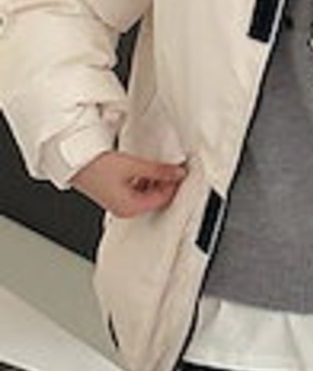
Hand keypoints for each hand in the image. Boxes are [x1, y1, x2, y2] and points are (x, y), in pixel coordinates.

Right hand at [71, 151, 186, 217]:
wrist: (73, 161)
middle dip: (165, 182)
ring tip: (158, 166)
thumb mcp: (133, 166)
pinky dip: (144, 180)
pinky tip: (144, 168)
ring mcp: (119, 202)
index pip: (163, 199)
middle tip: (173, 167)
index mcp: (129, 208)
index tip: (181, 171)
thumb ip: (159, 171)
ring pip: (147, 193)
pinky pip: (137, 190)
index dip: (174, 184)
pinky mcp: (114, 194)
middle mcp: (124, 210)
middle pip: (155, 198)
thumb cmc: (95, 166)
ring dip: (155, 180)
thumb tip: (178, 173)